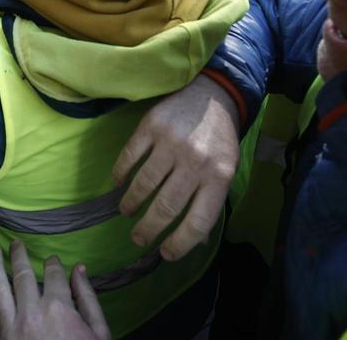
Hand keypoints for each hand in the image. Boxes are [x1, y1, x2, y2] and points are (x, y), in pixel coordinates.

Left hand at [0, 241, 109, 339]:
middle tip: (14, 243)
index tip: (52, 259)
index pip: (53, 276)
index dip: (53, 264)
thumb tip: (80, 270)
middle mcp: (31, 313)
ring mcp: (10, 330)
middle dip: (18, 256)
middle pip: (22, 275)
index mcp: (59, 308)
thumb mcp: (100, 335)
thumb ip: (88, 300)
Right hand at [111, 75, 240, 260]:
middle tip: (138, 239)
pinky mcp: (152, 126)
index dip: (180, 245)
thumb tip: (195, 240)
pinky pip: (130, 156)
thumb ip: (211, 202)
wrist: (213, 93)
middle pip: (165, 207)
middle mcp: (195, 162)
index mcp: (219, 178)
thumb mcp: (226, 171)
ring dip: (132, 204)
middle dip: (148, 230)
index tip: (166, 253)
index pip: (197, 223)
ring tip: (127, 212)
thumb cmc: (219, 139)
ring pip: (144, 184)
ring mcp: (171, 143)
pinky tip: (119, 183)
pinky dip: (121, 173)